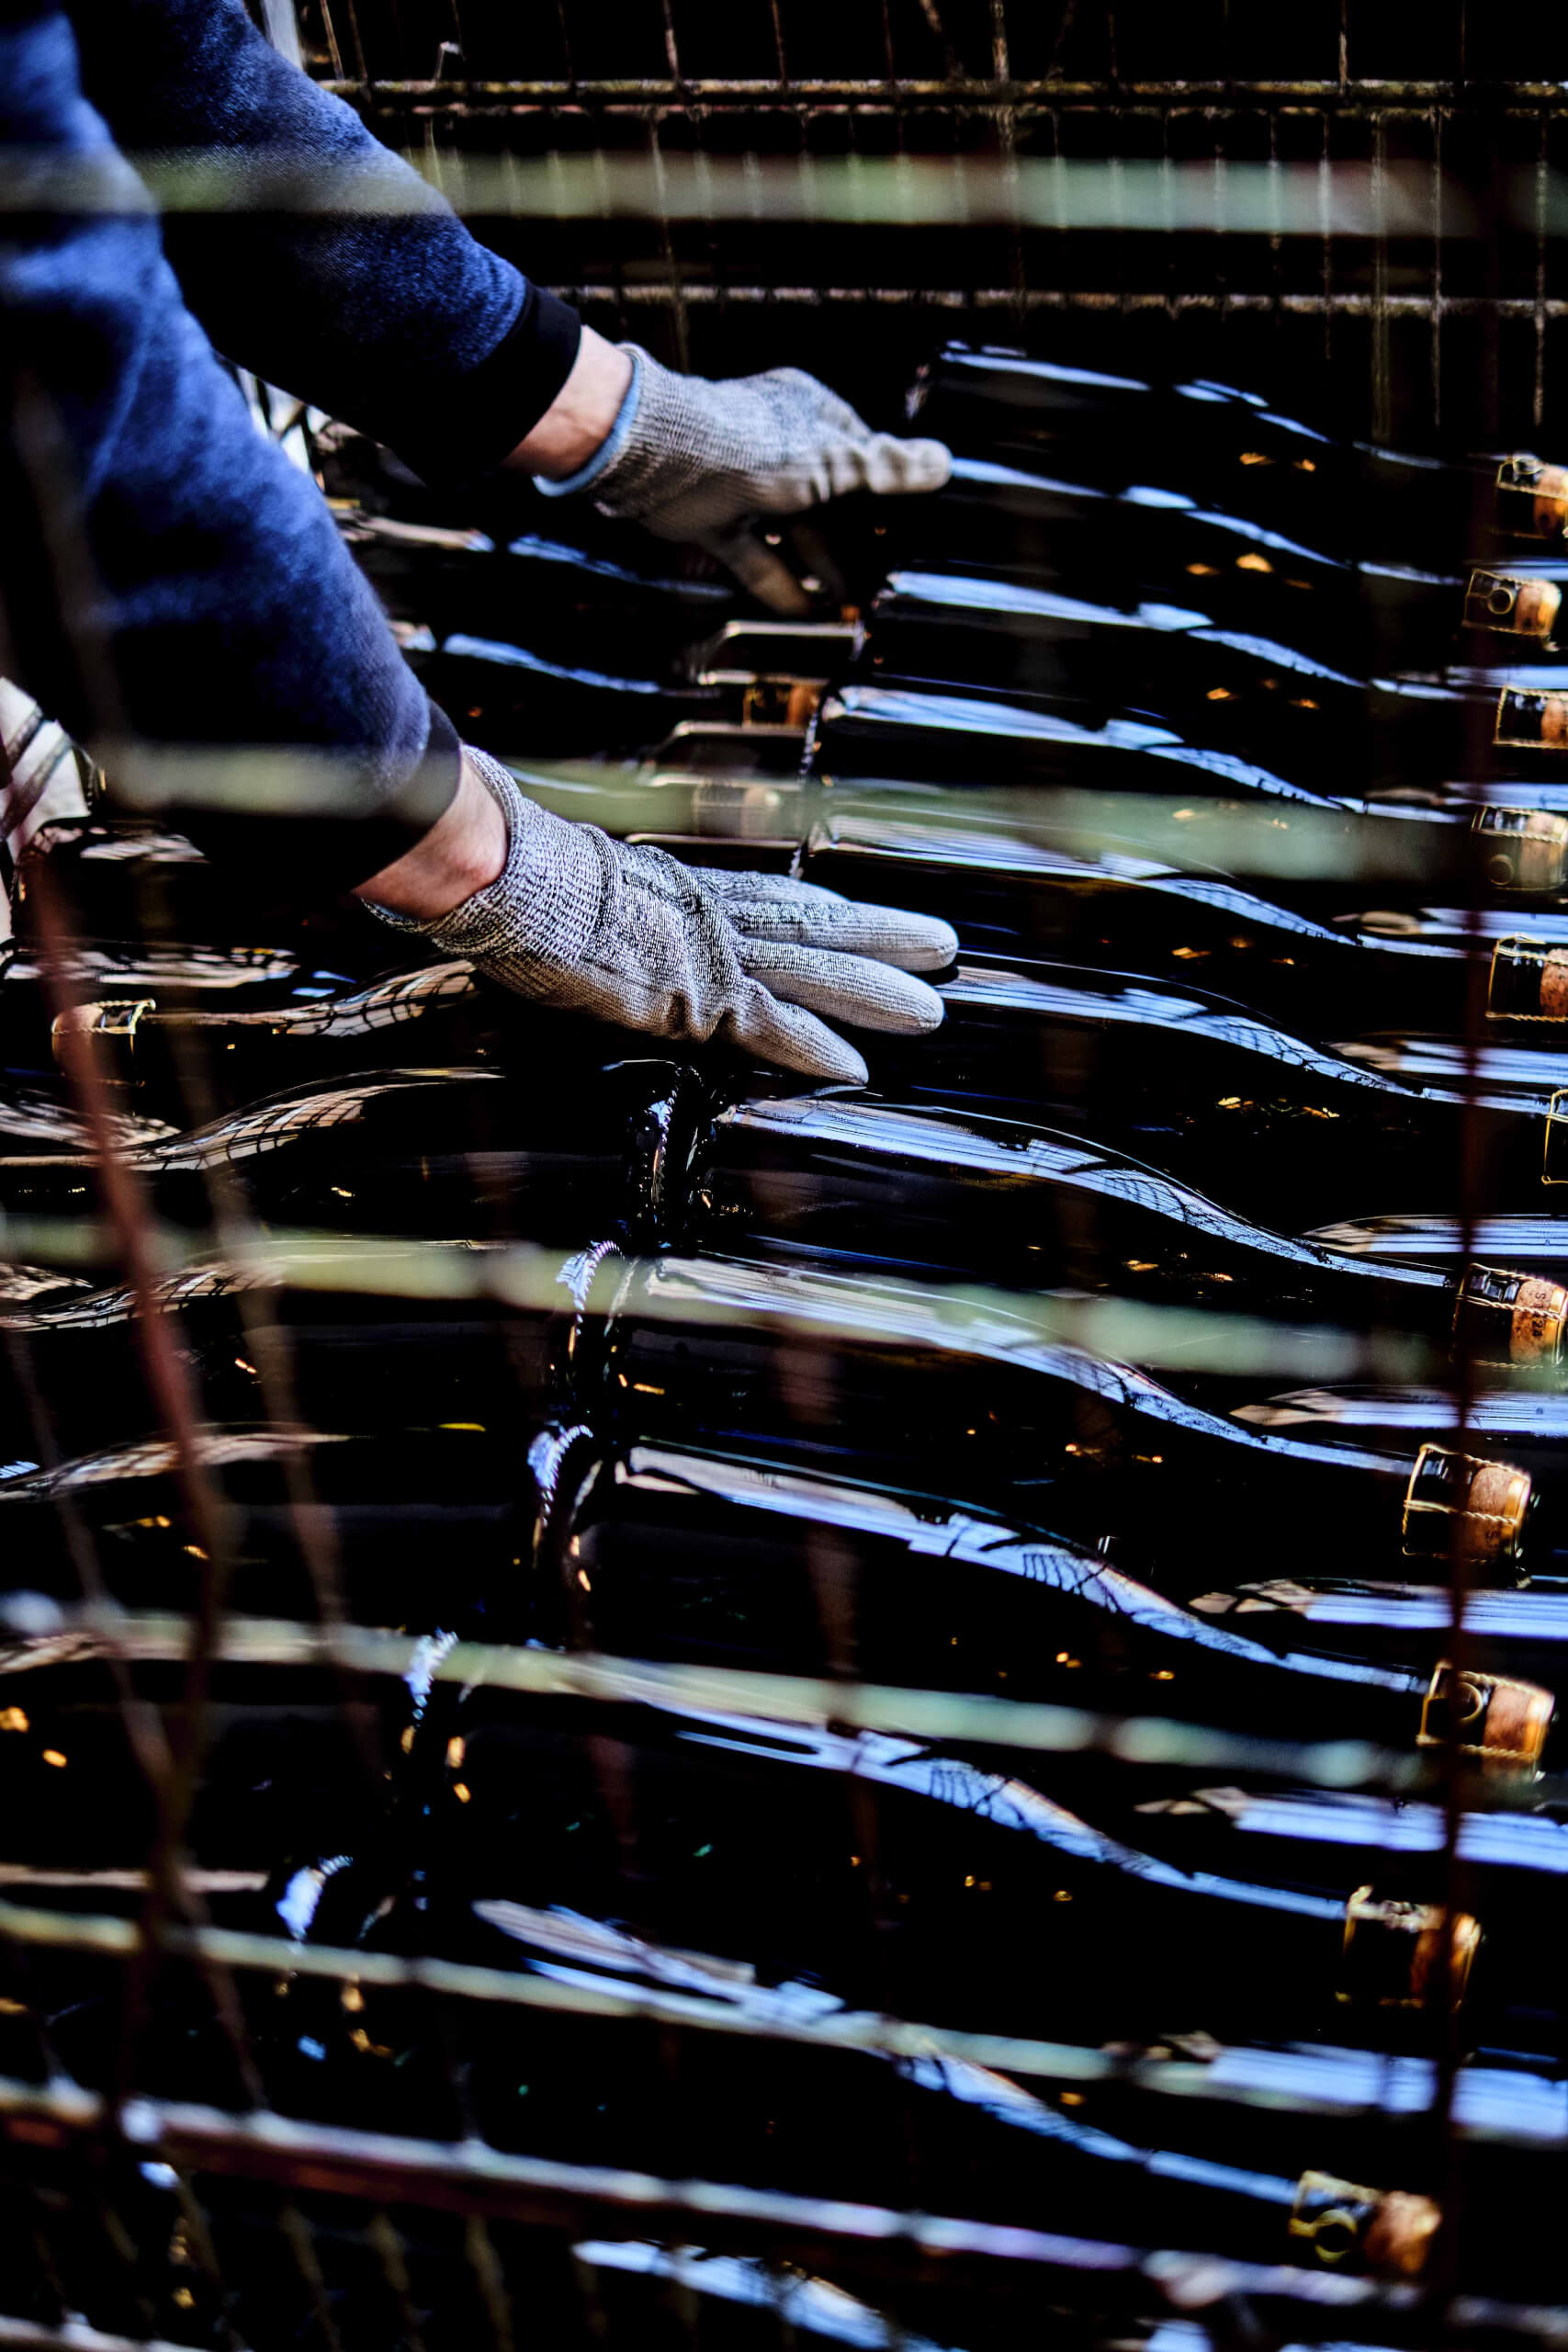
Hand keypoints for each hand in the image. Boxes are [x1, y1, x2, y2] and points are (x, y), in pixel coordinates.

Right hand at [364, 747, 956, 1084]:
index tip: (866, 916)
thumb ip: (595, 902)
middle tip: (943, 947)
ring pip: (814, 968)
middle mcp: (708, 913)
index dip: (826, 913)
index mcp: (681, 889)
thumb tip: (568, 908)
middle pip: (814, 924)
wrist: (501, 868)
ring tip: (933, 1009)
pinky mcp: (689, 993)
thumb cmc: (513, 869)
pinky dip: (814, 1046)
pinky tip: (858, 1068)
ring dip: (876, 990)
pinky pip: (766, 1025)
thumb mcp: (568, 883)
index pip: (771, 901)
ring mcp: (706, 952)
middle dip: (882, 936)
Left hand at [585, 346, 950, 612]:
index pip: (858, 452)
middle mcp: (777, 446)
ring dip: (818, 569)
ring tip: (848, 607)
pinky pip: (754, 556)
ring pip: (791, 532)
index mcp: (809, 414)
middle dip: (853, 543)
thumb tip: (945, 463)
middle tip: (881, 582)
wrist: (660, 458)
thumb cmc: (752, 445)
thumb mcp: (833, 461)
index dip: (883, 491)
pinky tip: (803, 614)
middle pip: (827, 500)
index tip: (906, 529)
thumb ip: (887, 469)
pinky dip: (777, 584)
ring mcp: (743, 485)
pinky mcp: (713, 521)